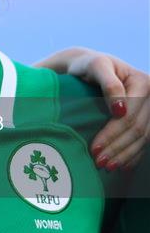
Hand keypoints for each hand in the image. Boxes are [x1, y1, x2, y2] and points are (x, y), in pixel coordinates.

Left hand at [67, 52, 149, 169]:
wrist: (88, 66)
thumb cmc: (89, 65)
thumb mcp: (96, 66)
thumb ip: (109, 84)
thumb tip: (120, 110)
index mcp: (143, 82)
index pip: (129, 116)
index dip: (112, 134)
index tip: (94, 148)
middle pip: (137, 129)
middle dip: (117, 148)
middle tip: (98, 162)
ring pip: (142, 139)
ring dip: (124, 156)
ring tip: (106, 167)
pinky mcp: (146, 119)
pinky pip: (143, 142)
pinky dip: (132, 155)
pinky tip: (122, 166)